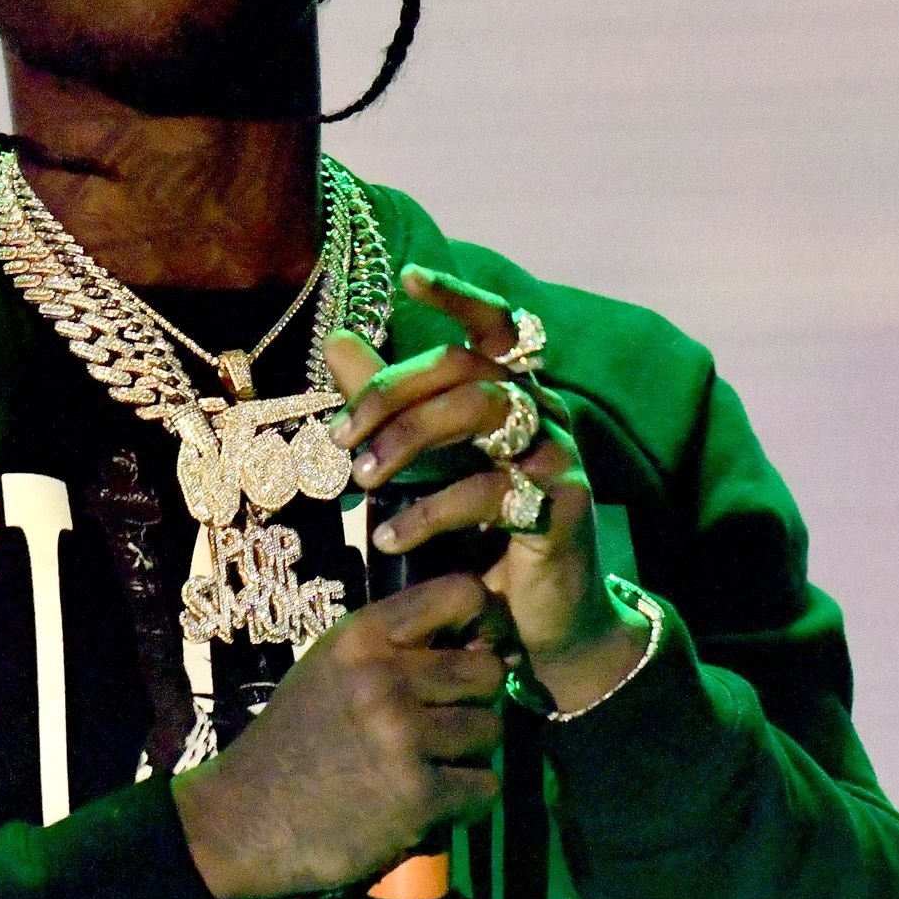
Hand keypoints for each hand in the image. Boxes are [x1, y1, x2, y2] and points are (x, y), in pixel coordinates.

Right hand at [171, 571, 506, 898]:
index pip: (463, 595)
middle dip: (475, 701)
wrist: (245, 823)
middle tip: (444, 726)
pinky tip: (431, 804)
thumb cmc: (293, 743)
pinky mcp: (419, 796)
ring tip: (428, 768)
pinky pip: (485, 787)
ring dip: (468, 755)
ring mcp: (404, 738)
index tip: (474, 652)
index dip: (486, 623)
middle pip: (487, 671)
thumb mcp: (331, 670)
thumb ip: (394, 648)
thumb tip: (479, 641)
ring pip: (491, 730)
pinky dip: (466, 801)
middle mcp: (385, 678)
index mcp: (363, 638)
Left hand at [325, 265, 649, 713]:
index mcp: (516, 396)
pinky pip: (491, 491)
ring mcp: (559, 457)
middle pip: (467, 368)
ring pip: (483, 410)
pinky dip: (429, 513)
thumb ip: (389, 406)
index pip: (493, 327)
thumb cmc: (484, 537)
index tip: (409, 277)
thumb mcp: (428, 466)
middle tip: (342, 439)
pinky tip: (391, 540)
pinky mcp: (561, 507)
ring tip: (362, 484)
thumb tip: (336, 342)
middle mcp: (545, 414)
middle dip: (393, 394)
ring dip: (409, 441)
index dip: (458, 297)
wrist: (544, 621)